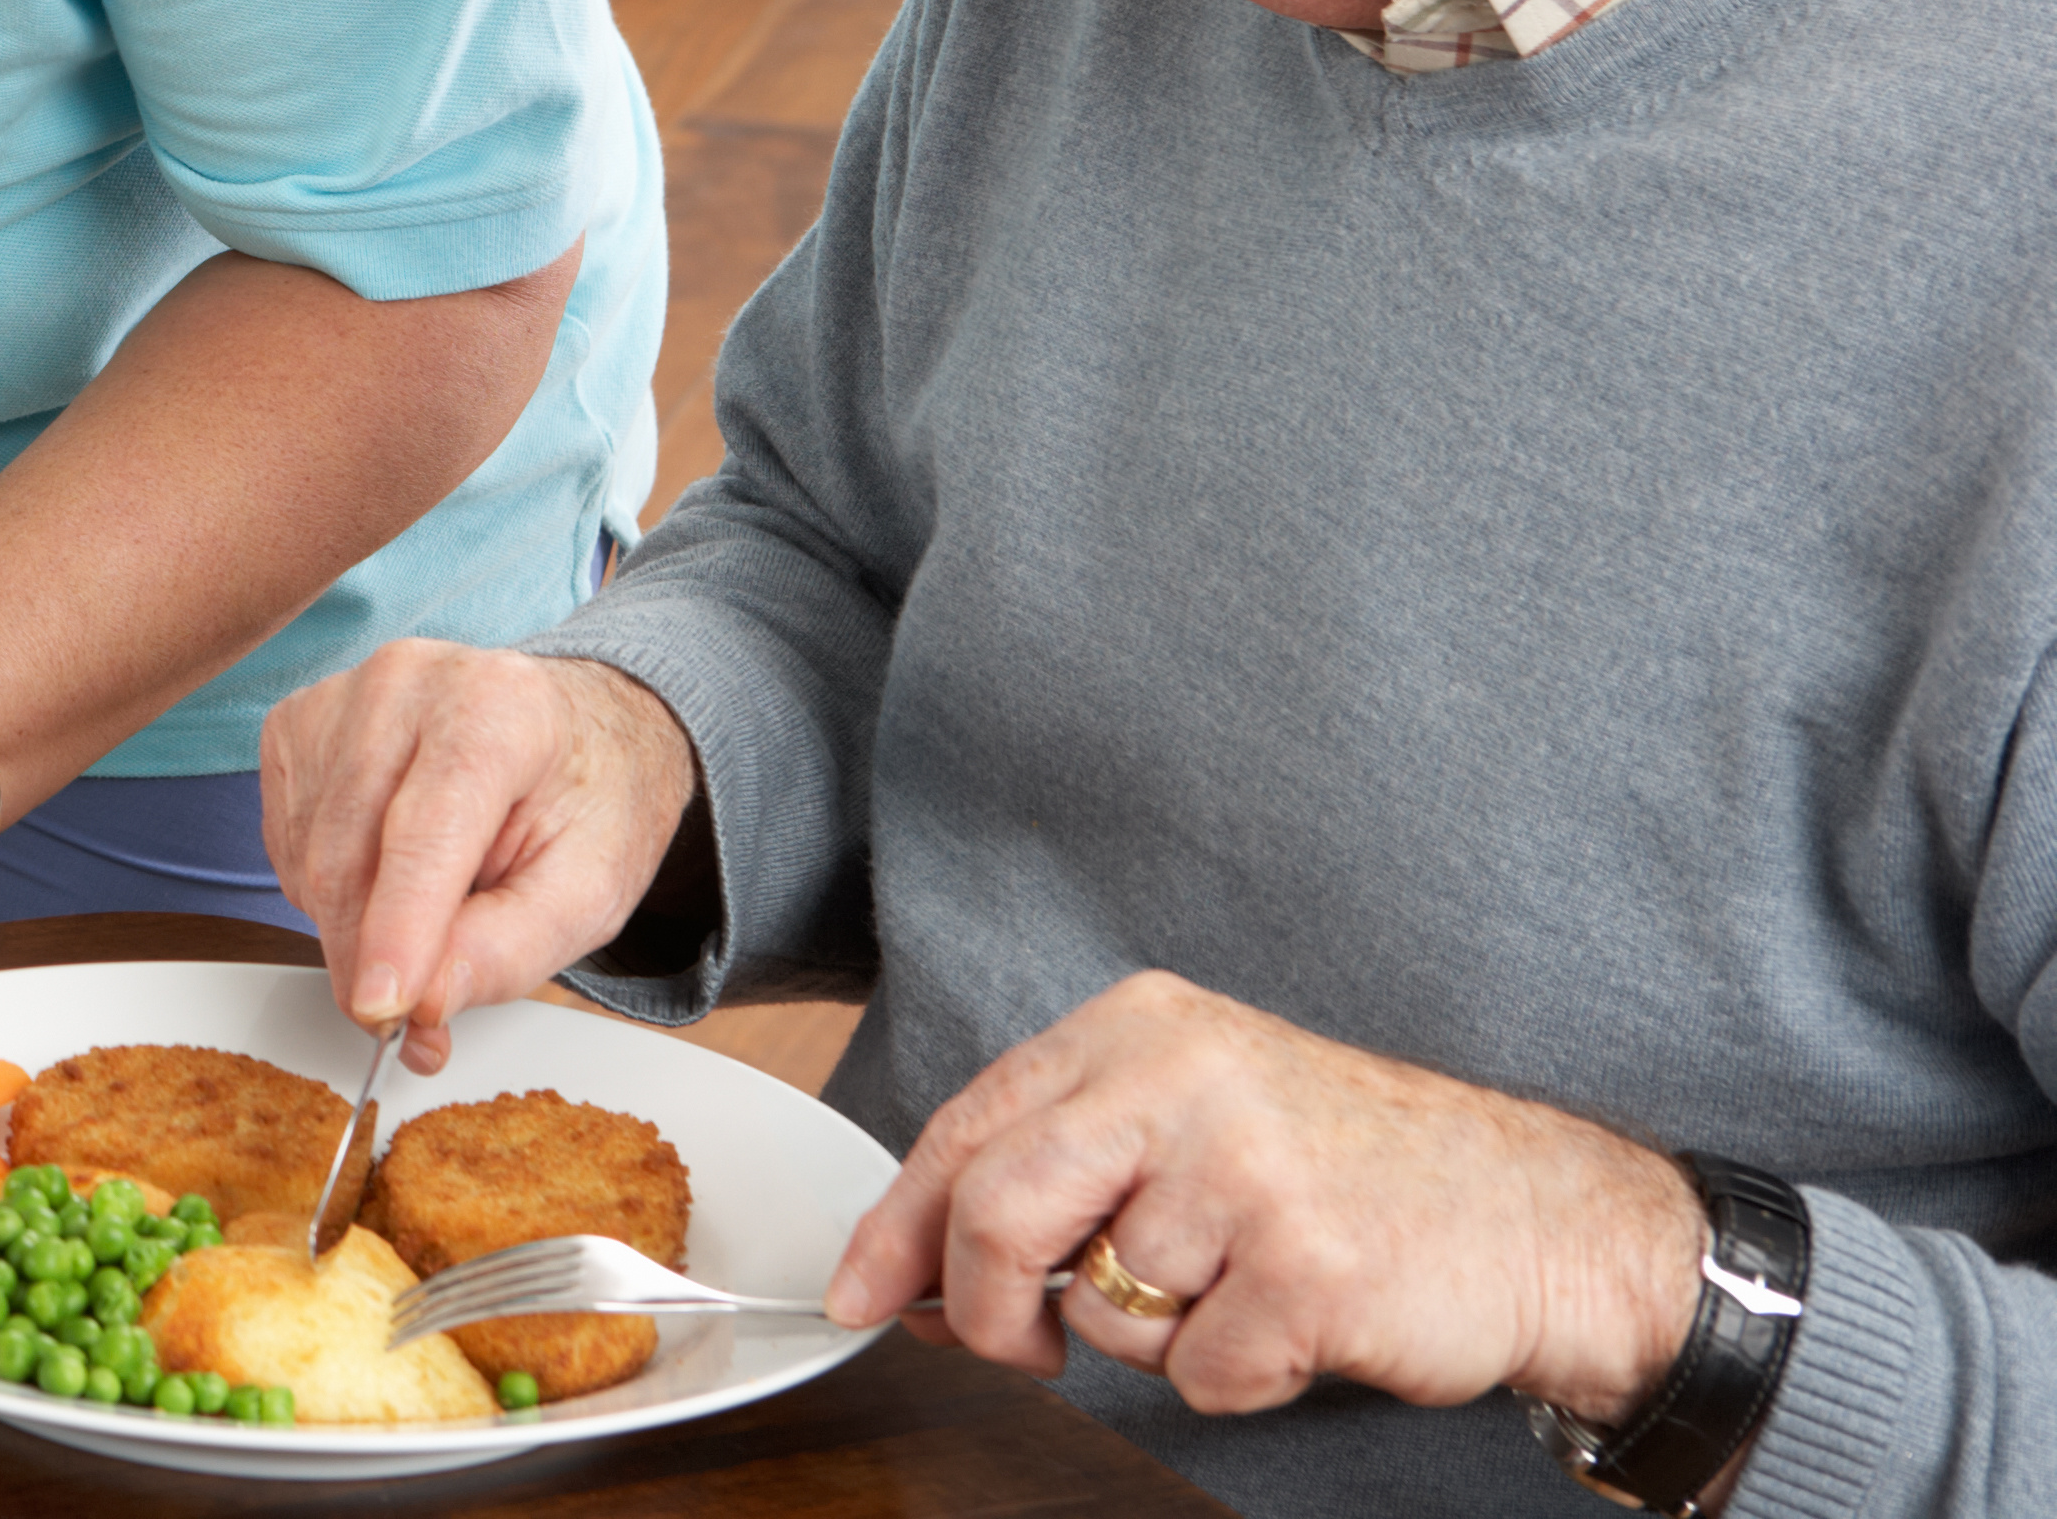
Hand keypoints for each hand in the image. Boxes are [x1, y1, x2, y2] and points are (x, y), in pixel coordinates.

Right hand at [257, 643, 695, 1069]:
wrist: (568, 728)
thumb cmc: (582, 798)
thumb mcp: (590, 890)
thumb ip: (511, 948)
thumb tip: (427, 1000)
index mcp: (495, 705)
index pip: (426, 830)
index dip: (398, 926)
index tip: (382, 1006)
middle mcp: (404, 683)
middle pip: (351, 854)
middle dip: (370, 959)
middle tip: (413, 1025)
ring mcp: (339, 697)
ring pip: (310, 859)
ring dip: (352, 929)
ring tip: (428, 924)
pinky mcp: (296, 724)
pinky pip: (288, 846)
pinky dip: (330, 892)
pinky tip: (388, 876)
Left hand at [827, 972, 1704, 1421]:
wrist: (1546, 1217)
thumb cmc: (1357, 1171)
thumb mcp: (1193, 1121)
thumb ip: (1059, 1175)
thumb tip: (916, 1271)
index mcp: (1139, 1028)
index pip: (968, 1126)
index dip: (897, 1225)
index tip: (861, 1292)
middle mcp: (1183, 1079)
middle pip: (997, 1210)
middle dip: (985, 1305)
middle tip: (1020, 1344)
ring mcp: (1247, 1172)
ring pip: (1103, 1311)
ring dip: (1159, 1338)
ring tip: (1245, 1288)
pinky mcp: (1308, 1270)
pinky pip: (1201, 1373)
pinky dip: (1240, 1377)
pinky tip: (1301, 1322)